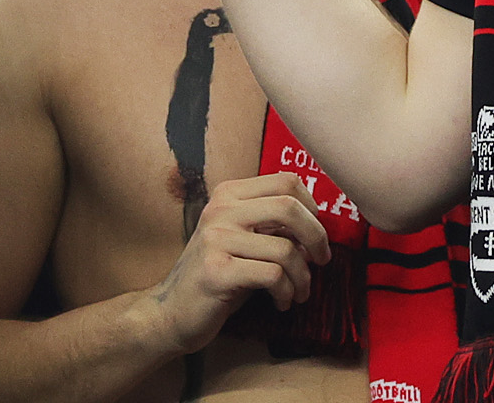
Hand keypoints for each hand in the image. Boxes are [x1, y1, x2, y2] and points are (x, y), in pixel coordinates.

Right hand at [140, 173, 329, 356]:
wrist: (170, 313)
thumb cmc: (218, 275)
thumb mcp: (244, 240)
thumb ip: (272, 225)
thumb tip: (317, 223)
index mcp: (229, 194)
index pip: (286, 181)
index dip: (312, 206)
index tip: (315, 232)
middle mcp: (221, 210)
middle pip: (289, 207)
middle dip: (316, 236)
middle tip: (322, 260)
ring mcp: (216, 240)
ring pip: (285, 249)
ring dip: (303, 276)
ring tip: (299, 292)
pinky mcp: (217, 272)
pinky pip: (272, 275)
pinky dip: (286, 292)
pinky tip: (282, 302)